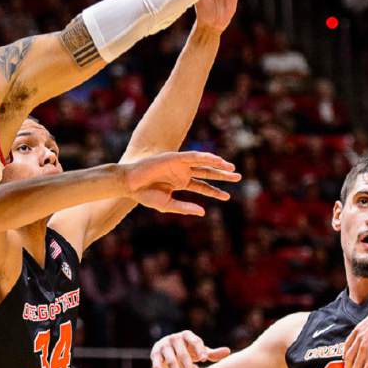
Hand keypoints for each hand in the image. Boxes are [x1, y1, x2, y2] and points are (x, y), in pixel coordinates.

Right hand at [124, 151, 238, 217]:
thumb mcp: (167, 204)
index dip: (215, 192)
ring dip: (217, 164)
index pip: (202, 187)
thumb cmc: (145, 195)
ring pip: (203, 163)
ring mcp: (179, 164)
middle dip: (222, 175)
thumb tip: (203, 212)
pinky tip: (216, 159)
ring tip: (231, 168)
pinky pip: (193, 156)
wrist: (130, 184)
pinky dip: (205, 157)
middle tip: (238, 177)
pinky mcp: (174, 157)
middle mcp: (182, 173)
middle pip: (207, 173)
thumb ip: (185, 207)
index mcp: (180, 183)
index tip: (227, 196)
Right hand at [150, 330, 230, 367]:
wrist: (170, 350)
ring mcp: (163, 346)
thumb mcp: (201, 351)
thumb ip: (212, 353)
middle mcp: (174, 338)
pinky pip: (157, 365)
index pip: (194, 341)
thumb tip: (228, 351)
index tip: (204, 359)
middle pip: (182, 354)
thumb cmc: (190, 351)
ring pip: (170, 361)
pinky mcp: (154, 354)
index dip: (199, 349)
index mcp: (186, 335)